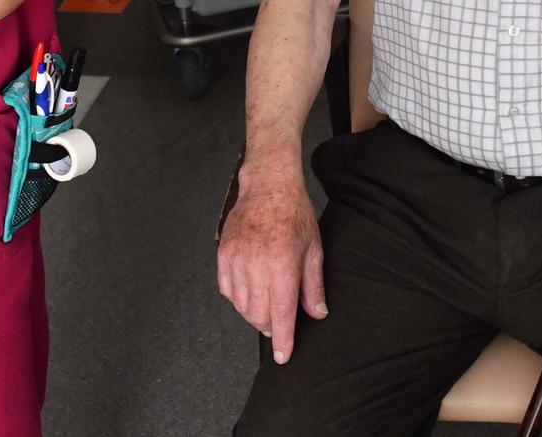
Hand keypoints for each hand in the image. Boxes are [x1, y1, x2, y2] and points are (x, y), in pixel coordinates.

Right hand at [217, 172, 326, 365]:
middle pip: (259, 314)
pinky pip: (228, 291)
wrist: (268, 186)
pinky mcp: (223, 256)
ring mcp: (236, 260)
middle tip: (280, 321)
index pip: (280, 313)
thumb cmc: (294, 214)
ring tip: (267, 304)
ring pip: (242, 306)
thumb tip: (317, 313)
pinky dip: (239, 299)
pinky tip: (251, 290)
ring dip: (255, 314)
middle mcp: (256, 264)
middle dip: (270, 325)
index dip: (282, 339)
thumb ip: (313, 285)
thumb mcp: (313, 248)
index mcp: (282, 263)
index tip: (282, 356)